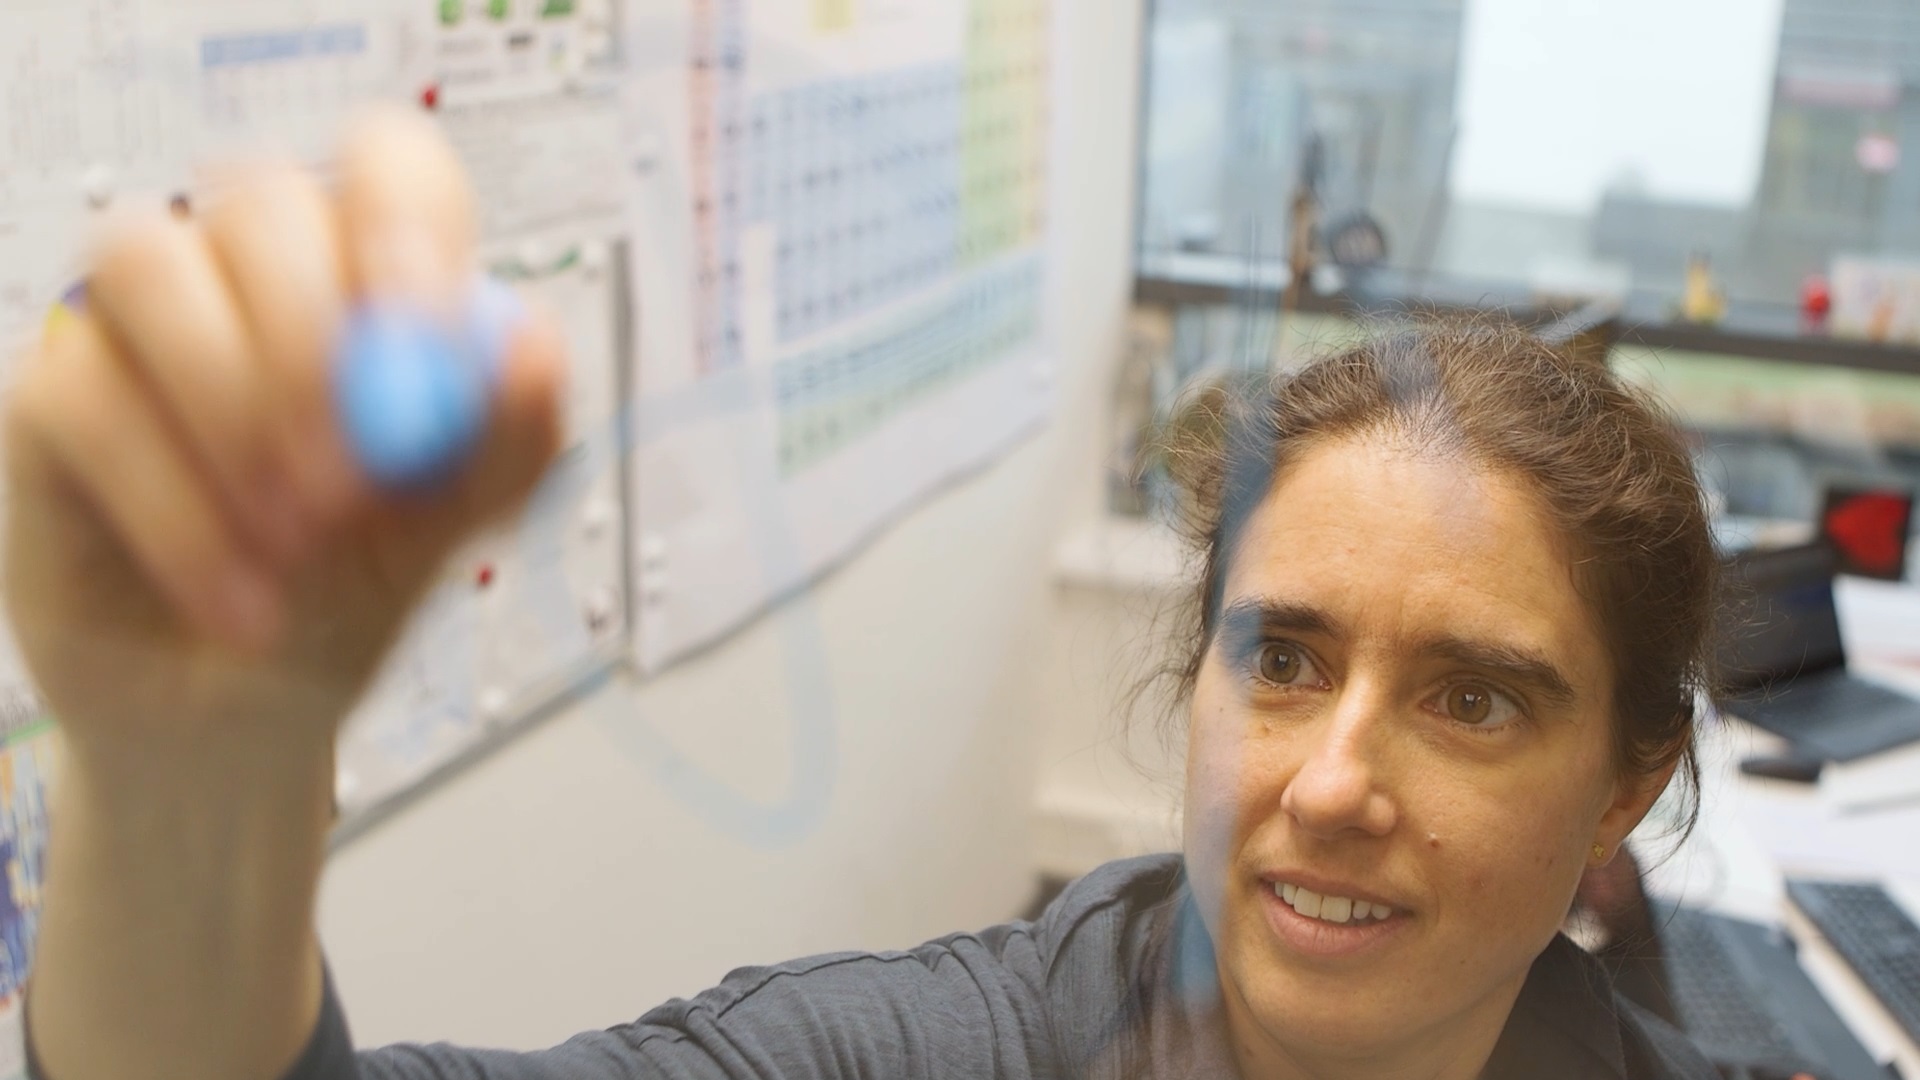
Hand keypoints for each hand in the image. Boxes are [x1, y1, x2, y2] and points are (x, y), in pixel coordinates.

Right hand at [2, 107, 564, 767]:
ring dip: (231, 411)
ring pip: (148, 262)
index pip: (387, 164)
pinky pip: (84, 393)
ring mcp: (137, 321)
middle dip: (311, 341)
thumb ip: (510, 437)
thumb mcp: (455, 523)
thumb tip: (534, 348)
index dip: (404, 224)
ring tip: (293, 549)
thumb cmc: (352, 588)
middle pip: (262, 202)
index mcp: (366, 274)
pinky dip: (176, 511)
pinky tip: (239, 601)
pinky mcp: (51, 392)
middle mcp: (246, 269)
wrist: (245, 712)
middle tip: (347, 481)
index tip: (421, 333)